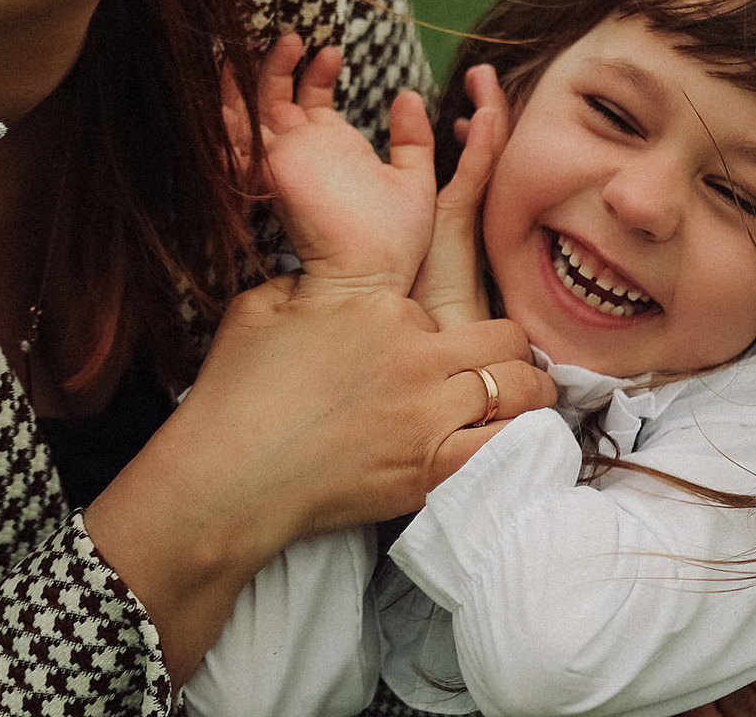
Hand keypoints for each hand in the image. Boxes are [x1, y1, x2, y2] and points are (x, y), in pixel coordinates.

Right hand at [83, 277, 557, 680]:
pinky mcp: (430, 468)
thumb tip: (326, 277)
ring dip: (527, 392)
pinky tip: (518, 444)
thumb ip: (308, 280)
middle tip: (503, 369)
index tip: (443, 338)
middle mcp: (415, 351)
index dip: (449, 316)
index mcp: (379, 305)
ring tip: (524, 403)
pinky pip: (506, 446)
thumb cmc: (235, 393)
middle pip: (503, 337)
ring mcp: (428, 411)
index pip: (450, 292)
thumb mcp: (263, 305)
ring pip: (519, 386)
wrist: (228, 477)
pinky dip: (521, 442)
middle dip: (508, 350)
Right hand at [235, 32, 435, 294]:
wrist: (375, 274)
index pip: (311, 103)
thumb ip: (412, 139)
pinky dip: (225, 115)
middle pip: (275, 100)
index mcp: (331, 151)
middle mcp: (302, 154)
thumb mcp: (414, 180)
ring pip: (250, 114)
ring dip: (252, 80)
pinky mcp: (270, 174)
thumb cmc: (395, 242)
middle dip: (280, 66)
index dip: (316, 74)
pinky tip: (224, 80)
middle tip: (294, 36)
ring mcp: (282, 163)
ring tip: (276, 45)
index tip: (332, 51)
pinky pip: (235, 141)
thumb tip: (407, 96)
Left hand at [410, 63, 505, 328]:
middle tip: (481, 73)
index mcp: (448, 200)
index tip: (469, 92)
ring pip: (487, 149)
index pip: (469, 149)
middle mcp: (461, 199)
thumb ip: (387, 195)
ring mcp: (465, 206)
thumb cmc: (399, 284)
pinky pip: (475, 172)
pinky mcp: (459, 216)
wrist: (419, 327)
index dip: (472, 120)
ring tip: (484, 78)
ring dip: (490, 109)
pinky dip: (481, 141)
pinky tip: (482, 114)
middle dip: (487, 104)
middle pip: (484, 141)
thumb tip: (372, 172)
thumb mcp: (390, 227)